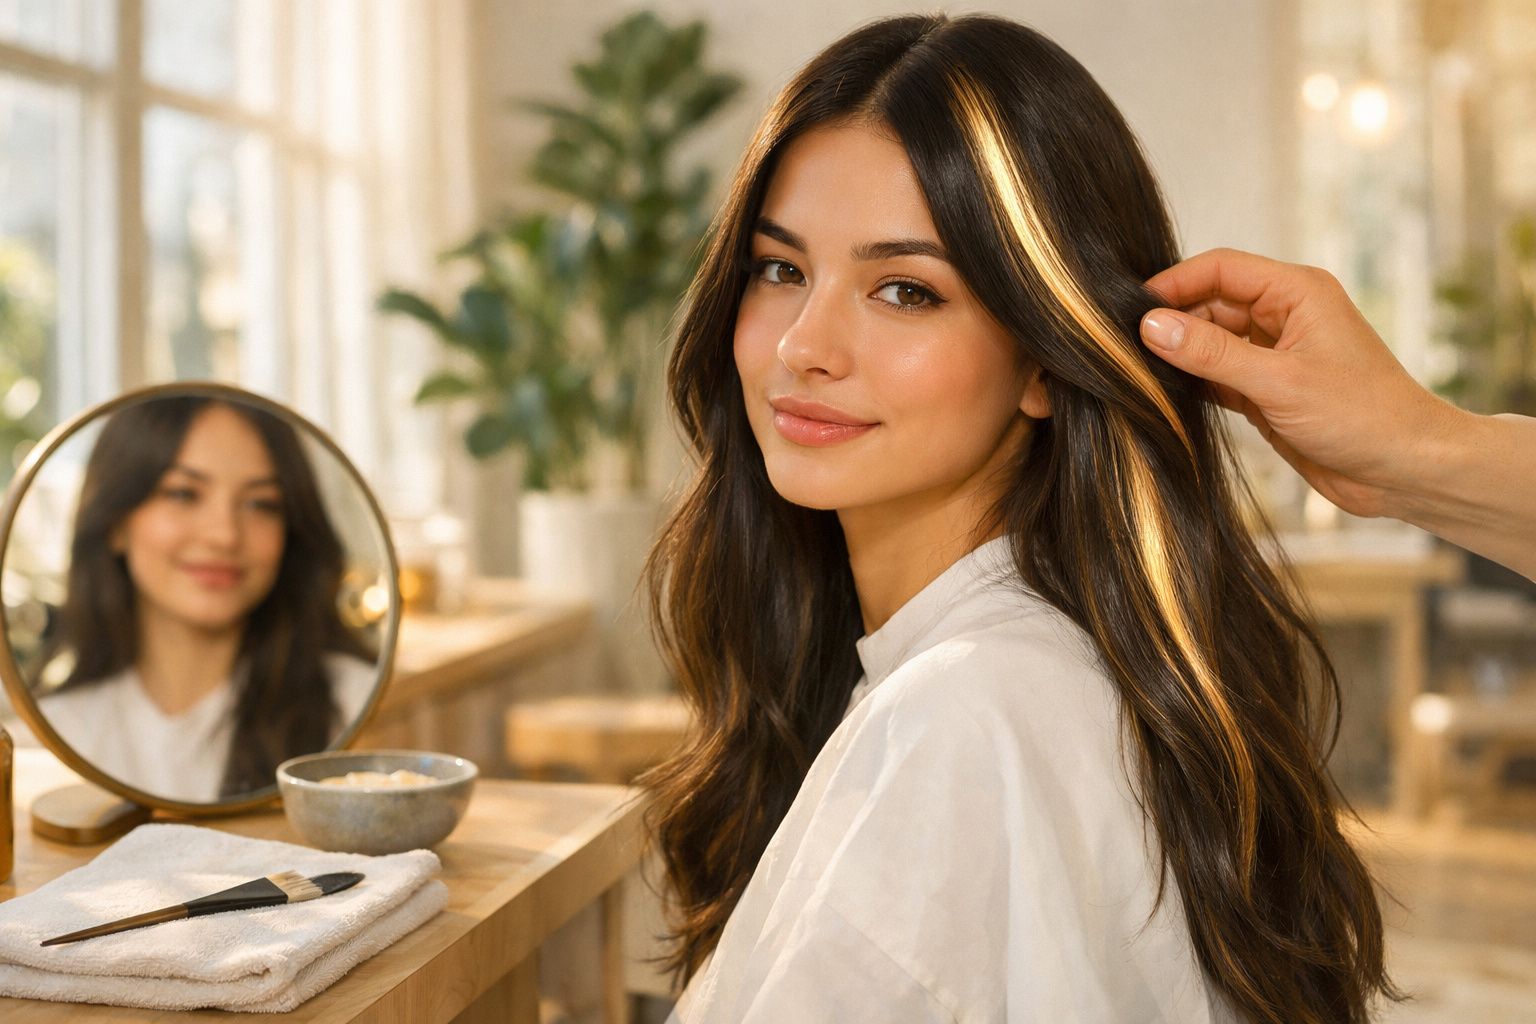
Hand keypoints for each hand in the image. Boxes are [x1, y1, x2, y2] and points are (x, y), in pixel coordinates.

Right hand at [1138, 248, 1458, 519]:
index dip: (1173, 284)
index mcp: (1297, 292)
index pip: (1220, 268)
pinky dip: (1192, 383)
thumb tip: (1150, 325)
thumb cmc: (1363, 416)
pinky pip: (1217, 375)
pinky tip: (1164, 395)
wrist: (1405, 470)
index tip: (1129, 308)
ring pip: (1209, 341)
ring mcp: (1274, 355)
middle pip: (1209, 303)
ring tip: (1136, 373)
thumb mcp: (1279, 382)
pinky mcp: (1266, 391)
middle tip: (1123, 348)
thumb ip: (1212, 353)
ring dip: (1178, 356)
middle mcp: (1283, 316)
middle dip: (1170, 322)